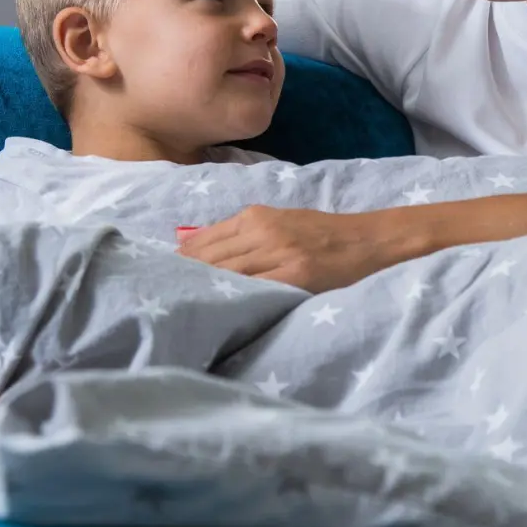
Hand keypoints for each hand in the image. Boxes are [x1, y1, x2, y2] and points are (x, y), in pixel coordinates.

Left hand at [177, 206, 424, 293]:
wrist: (369, 240)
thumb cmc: (322, 235)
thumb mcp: (280, 222)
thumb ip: (244, 235)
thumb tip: (197, 251)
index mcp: (256, 216)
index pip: (202, 241)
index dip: (178, 262)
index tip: (157, 279)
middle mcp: (263, 231)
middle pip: (208, 259)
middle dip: (182, 279)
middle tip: (159, 301)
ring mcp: (279, 253)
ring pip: (227, 274)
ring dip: (201, 291)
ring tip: (179, 310)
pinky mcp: (296, 275)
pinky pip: (254, 289)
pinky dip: (233, 299)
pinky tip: (218, 311)